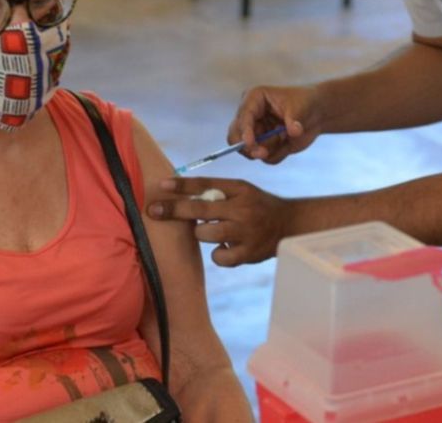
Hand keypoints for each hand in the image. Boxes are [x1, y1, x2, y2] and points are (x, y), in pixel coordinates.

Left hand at [147, 177, 292, 266]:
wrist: (288, 225)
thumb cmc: (256, 205)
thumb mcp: (241, 190)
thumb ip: (216, 191)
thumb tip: (179, 192)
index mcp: (239, 189)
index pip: (206, 183)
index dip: (182, 185)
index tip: (161, 185)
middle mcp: (242, 208)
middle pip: (201, 209)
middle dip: (174, 210)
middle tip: (153, 211)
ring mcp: (245, 232)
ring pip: (206, 234)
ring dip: (201, 234)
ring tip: (210, 231)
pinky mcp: (248, 253)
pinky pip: (218, 257)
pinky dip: (217, 254)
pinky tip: (225, 247)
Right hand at [229, 84, 323, 163]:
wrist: (317, 113)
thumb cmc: (305, 102)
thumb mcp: (300, 108)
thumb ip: (294, 122)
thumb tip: (293, 132)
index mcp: (254, 99)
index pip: (243, 117)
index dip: (244, 131)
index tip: (250, 144)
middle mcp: (249, 116)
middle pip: (234, 136)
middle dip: (248, 147)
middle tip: (263, 153)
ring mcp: (255, 132)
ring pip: (249, 150)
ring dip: (268, 150)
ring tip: (285, 138)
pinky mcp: (263, 145)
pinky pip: (264, 158)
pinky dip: (277, 154)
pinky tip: (287, 143)